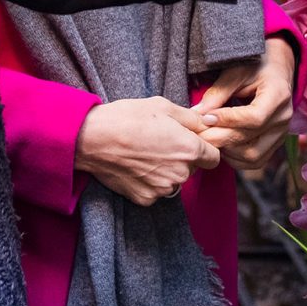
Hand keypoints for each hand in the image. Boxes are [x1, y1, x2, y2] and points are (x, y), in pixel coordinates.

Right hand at [73, 96, 222, 206]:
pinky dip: (149, 181)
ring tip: (145, 153)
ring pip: (174, 180)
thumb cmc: (127, 118)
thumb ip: (193, 118)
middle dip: (182, 158)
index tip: (190, 142)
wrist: (92, 138)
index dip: (204, 148)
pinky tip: (136, 166)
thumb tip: (211, 122)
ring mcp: (162, 188)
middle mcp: (180, 173)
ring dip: (166, 171)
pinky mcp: (145, 198)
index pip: (214, 158)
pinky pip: (156, 191)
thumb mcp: (164, 107)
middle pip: (192, 169)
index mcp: (190, 149)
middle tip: (160, 142)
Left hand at [193, 35, 296, 173]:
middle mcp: (283, 118)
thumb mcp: (237, 71)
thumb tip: (198, 113)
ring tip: (208, 139)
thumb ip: (218, 92)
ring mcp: (281, 134)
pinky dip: (236, 159)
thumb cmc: (256, 65)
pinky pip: (256, 161)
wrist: (275, 69)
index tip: (205, 117)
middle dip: (220, 138)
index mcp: (278, 95)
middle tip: (197, 134)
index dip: (227, 120)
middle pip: (250, 140)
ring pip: (253, 156)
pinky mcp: (275, 144)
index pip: (254, 118)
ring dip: (227, 151)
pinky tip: (222, 146)